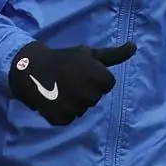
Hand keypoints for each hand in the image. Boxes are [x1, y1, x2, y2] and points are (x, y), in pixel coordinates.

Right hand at [8, 41, 136, 124]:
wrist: (30, 69)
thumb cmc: (64, 59)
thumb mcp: (89, 53)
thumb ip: (114, 54)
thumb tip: (134, 46)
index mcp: (97, 77)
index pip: (108, 84)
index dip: (96, 77)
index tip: (82, 71)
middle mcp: (87, 94)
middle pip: (95, 97)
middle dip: (86, 90)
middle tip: (70, 79)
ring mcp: (74, 107)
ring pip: (82, 109)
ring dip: (74, 101)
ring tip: (60, 88)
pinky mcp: (60, 118)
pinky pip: (69, 118)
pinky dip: (62, 111)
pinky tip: (54, 99)